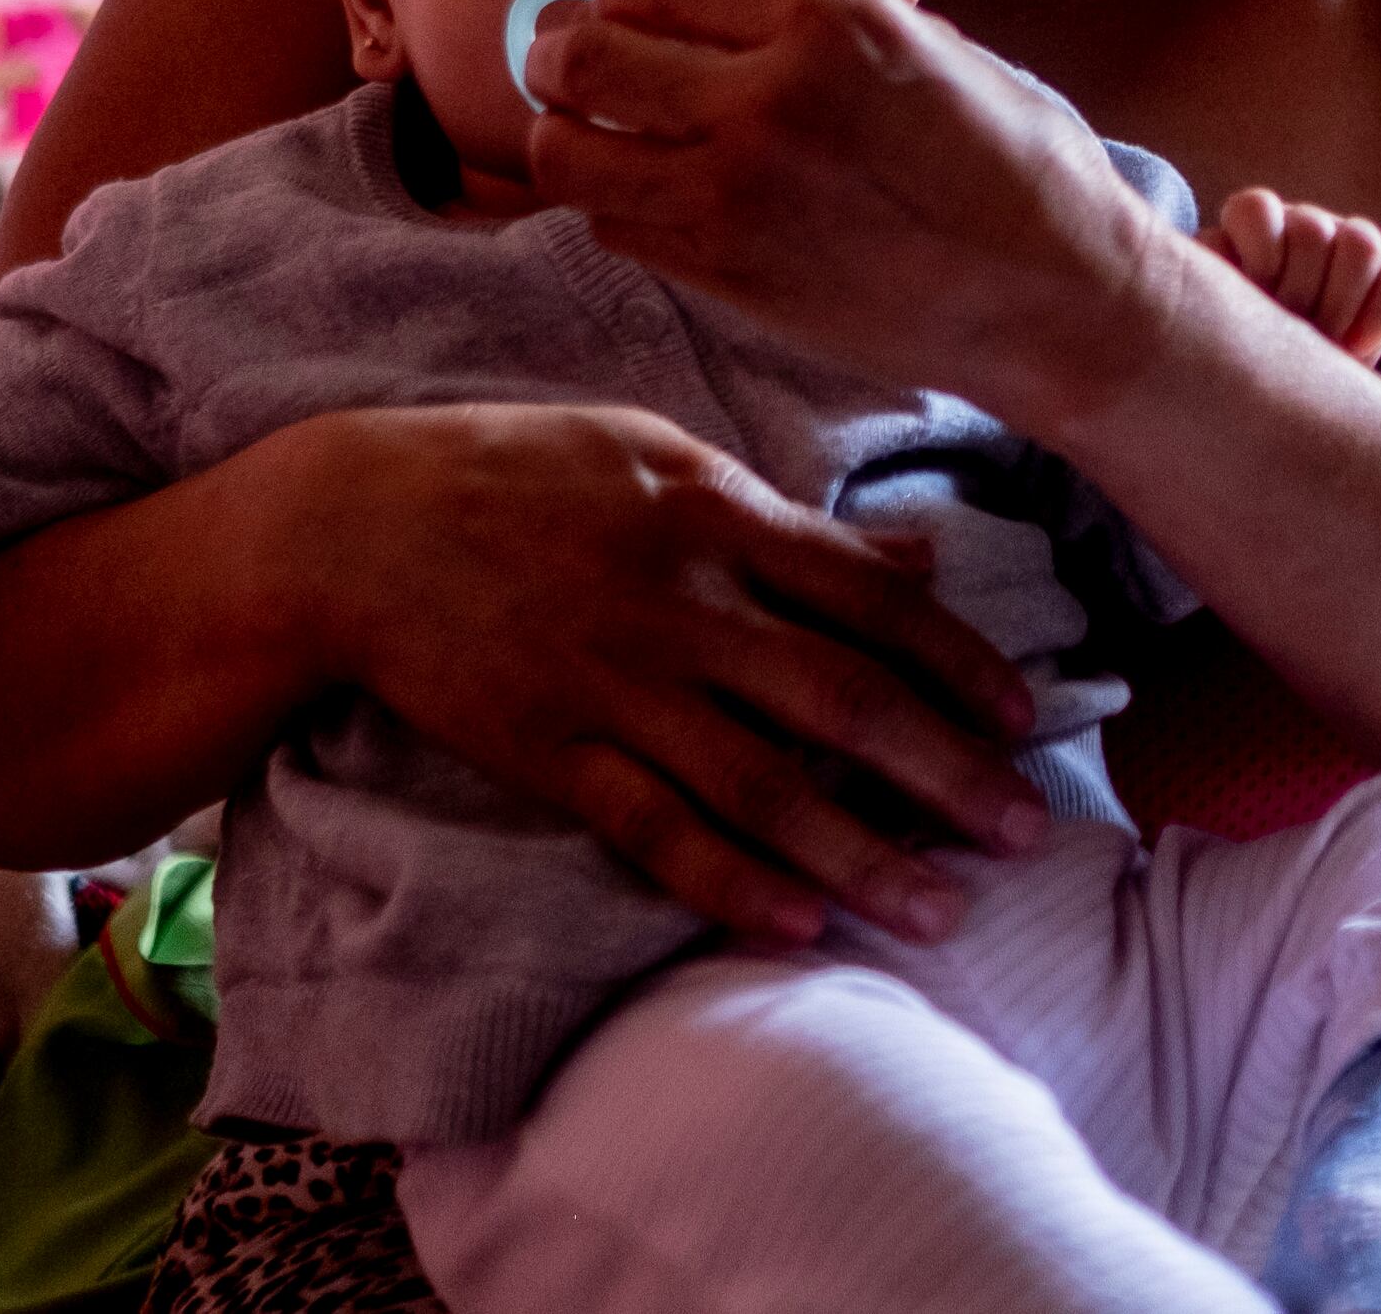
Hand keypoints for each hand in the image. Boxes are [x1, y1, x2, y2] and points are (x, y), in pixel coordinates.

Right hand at [300, 402, 1054, 947]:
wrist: (354, 525)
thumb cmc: (519, 472)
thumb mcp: (656, 454)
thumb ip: (785, 515)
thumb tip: (916, 551)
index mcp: (714, 512)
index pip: (868, 596)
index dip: (956, 662)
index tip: (1024, 717)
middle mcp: (679, 603)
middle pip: (838, 701)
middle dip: (944, 774)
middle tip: (1026, 835)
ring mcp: (613, 685)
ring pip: (759, 785)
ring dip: (859, 856)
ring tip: (941, 912)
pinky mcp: (550, 752)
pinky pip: (652, 830)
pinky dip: (727, 882)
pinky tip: (797, 926)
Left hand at [524, 0, 1175, 428]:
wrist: (1056, 296)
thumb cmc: (1016, 163)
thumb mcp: (934, 43)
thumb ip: (836, 7)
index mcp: (827, 17)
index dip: (618, 0)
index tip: (618, 17)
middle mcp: (768, 96)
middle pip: (586, 58)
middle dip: (560, 56)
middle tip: (565, 68)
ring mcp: (738, 193)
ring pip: (572, 152)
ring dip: (568, 137)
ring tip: (592, 136)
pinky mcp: (728, 274)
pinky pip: (614, 226)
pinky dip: (612, 206)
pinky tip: (648, 198)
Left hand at [1203, 189, 1380, 367]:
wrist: (1280, 374)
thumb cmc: (1235, 347)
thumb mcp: (1212, 325)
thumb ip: (1211, 309)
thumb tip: (1213, 307)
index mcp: (1248, 225)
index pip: (1256, 208)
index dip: (1261, 259)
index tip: (1255, 311)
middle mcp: (1297, 225)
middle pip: (1312, 231)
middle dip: (1302, 295)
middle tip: (1288, 338)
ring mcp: (1344, 240)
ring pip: (1361, 243)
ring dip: (1342, 302)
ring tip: (1324, 346)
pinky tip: (1359, 347)